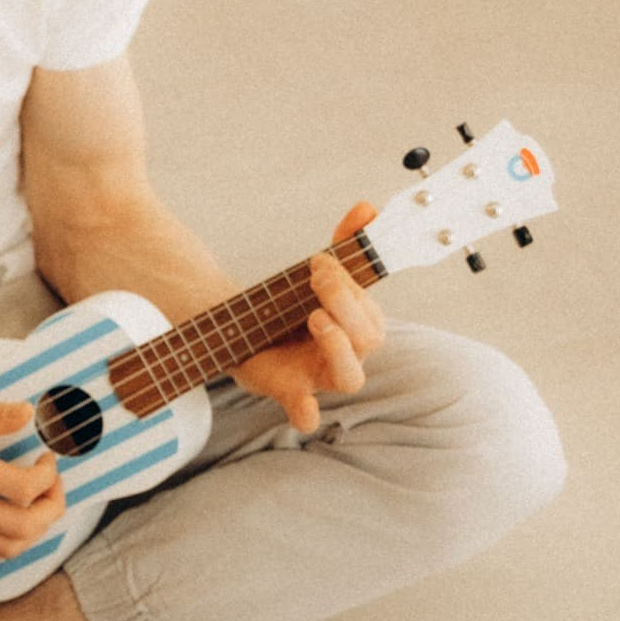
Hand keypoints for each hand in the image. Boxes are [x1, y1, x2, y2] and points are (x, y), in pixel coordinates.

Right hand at [0, 383, 64, 565]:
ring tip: (37, 504)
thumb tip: (29, 414)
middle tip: (51, 485)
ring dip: (33, 532)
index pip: (23, 489)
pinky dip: (7, 545)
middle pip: (21, 528)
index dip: (48, 476)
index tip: (46, 458)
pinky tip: (12, 520)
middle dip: (50, 508)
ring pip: (5, 549)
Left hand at [233, 203, 384, 436]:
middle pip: (369, 340)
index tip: (322, 260)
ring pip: (352, 378)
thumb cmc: (292, 306)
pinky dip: (306, 412)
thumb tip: (368, 207)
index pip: (375, 315)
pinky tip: (304, 406)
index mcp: (358, 329)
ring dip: (338, 346)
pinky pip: (305, 413)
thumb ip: (345, 242)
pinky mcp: (289, 391)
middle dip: (345, 304)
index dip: (353, 289)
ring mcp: (319, 376)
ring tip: (315, 317)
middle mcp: (346, 355)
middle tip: (316, 279)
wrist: (245, 331)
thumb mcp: (317, 274)